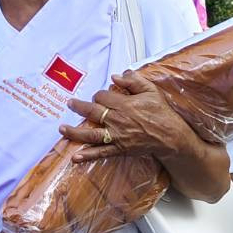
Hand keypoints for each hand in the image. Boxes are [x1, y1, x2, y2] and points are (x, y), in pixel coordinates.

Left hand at [60, 70, 195, 161]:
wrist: (170, 136)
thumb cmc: (161, 112)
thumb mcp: (151, 91)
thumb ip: (133, 81)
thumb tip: (116, 76)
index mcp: (124, 104)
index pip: (102, 97)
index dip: (99, 95)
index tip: (100, 97)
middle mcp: (117, 120)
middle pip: (92, 112)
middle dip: (79, 107)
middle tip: (69, 104)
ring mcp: (117, 136)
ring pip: (91, 134)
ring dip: (74, 132)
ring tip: (61, 129)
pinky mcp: (119, 149)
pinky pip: (101, 153)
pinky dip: (87, 155)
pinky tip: (75, 157)